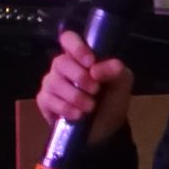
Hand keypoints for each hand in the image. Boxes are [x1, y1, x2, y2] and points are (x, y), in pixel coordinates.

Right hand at [34, 30, 132, 147]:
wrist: (107, 129)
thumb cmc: (112, 99)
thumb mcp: (122, 83)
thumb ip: (115, 70)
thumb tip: (95, 69)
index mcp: (81, 56)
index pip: (69, 39)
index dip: (77, 47)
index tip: (90, 62)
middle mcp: (63, 66)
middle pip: (60, 62)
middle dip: (79, 77)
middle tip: (95, 90)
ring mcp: (52, 83)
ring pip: (54, 82)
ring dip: (75, 96)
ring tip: (90, 107)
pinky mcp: (45, 101)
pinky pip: (48, 99)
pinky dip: (65, 108)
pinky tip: (78, 115)